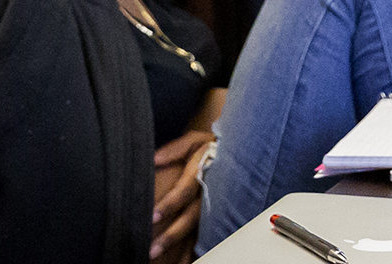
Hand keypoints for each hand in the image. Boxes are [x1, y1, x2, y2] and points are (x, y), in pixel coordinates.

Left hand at [150, 130, 212, 261]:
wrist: (239, 153)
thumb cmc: (210, 146)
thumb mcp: (194, 141)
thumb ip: (174, 150)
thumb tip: (154, 159)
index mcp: (203, 172)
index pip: (184, 190)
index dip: (169, 203)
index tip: (152, 216)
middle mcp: (211, 192)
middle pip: (191, 217)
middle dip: (172, 234)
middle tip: (153, 249)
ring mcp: (216, 206)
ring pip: (200, 230)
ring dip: (183, 248)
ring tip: (165, 260)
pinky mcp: (218, 216)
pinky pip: (208, 234)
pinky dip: (197, 249)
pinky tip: (186, 262)